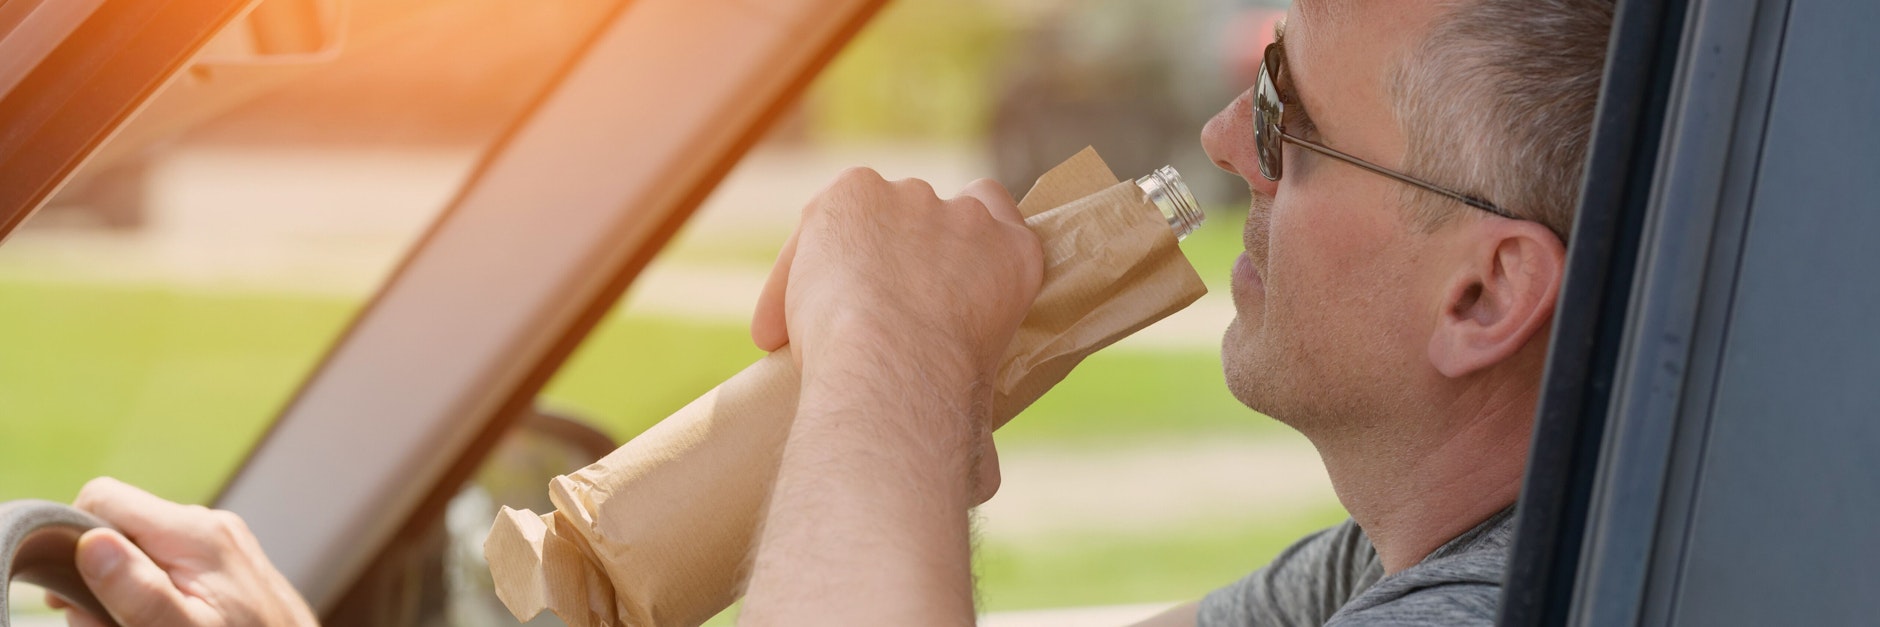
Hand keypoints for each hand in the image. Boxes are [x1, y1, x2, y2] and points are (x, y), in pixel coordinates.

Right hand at [45, 477, 318, 626]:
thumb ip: (136, 589)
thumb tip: (92, 542)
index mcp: (195, 533)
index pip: (103, 497)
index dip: (74, 538)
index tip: (72, 590)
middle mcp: (208, 524)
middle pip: (121, 524)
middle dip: (99, 572)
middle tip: (104, 623)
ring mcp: (220, 539)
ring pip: (142, 546)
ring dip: (125, 586)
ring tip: (137, 626)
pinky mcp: (225, 558)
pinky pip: (169, 560)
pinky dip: (153, 588)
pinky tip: (163, 619)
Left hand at [750, 170, 1041, 501]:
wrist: (897, 368)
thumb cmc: (946, 407)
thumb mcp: (980, 418)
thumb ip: (980, 429)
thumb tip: (983, 480)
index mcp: (1017, 256)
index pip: (997, 213)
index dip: (961, 242)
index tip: (935, 278)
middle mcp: (969, 215)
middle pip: (926, 216)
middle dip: (895, 256)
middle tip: (866, 314)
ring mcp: (910, 198)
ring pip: (867, 219)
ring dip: (842, 261)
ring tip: (812, 330)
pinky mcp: (854, 192)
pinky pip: (817, 225)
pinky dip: (792, 273)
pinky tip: (776, 326)